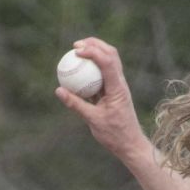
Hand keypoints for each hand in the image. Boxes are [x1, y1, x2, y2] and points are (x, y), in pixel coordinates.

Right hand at [54, 37, 150, 160]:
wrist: (131, 144)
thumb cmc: (115, 135)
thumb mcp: (93, 120)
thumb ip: (76, 104)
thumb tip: (59, 90)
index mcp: (118, 89)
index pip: (107, 62)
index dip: (92, 51)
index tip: (75, 50)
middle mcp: (120, 84)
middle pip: (111, 55)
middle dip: (95, 45)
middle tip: (76, 45)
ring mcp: (119, 86)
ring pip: (110, 62)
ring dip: (95, 53)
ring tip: (77, 51)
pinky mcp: (114, 91)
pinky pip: (103, 74)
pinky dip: (92, 68)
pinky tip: (78, 70)